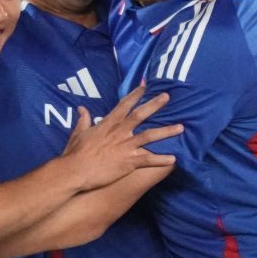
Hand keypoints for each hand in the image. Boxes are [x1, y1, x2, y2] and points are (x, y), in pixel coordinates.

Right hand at [56, 85, 179, 190]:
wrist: (75, 171)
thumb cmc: (75, 154)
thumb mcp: (78, 133)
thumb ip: (83, 120)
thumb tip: (81, 108)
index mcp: (108, 124)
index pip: (124, 105)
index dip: (135, 94)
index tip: (145, 86)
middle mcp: (119, 132)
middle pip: (140, 115)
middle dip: (155, 105)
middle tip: (167, 97)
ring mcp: (126, 146)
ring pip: (150, 136)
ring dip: (166, 131)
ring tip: (181, 128)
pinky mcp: (129, 162)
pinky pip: (149, 159)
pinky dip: (161, 159)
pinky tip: (174, 159)